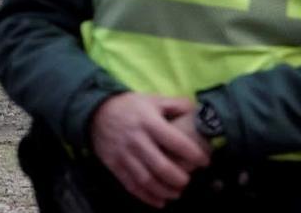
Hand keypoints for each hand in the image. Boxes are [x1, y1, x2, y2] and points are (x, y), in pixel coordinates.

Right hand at [90, 93, 210, 208]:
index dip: (193, 154)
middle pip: (161, 166)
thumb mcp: (152, 99)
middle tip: (188, 180)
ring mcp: (124, 154)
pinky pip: (132, 185)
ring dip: (165, 190)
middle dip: (179, 178)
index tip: (204, 161)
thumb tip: (198, 109)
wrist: (95, 111)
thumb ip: (176, 104)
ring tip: (177, 192)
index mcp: (149, 122)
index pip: (175, 141)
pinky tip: (160, 201)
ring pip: (147, 179)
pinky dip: (147, 197)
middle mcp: (137, 139)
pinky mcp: (114, 165)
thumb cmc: (129, 106)